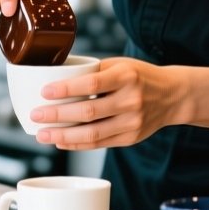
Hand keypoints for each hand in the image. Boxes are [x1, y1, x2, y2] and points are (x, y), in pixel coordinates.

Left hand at [31, 58, 187, 149]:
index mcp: (127, 76)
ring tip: (42, 134)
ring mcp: (132, 122)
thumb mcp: (121, 65)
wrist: (173, 95)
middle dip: (57, 115)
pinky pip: (99, 144)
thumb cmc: (140, 76)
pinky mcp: (131, 138)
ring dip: (63, 135)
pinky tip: (61, 141)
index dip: (66, 89)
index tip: (44, 91)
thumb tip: (56, 79)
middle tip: (35, 115)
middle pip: (88, 112)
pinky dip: (77, 144)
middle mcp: (131, 100)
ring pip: (92, 134)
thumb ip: (94, 72)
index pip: (92, 84)